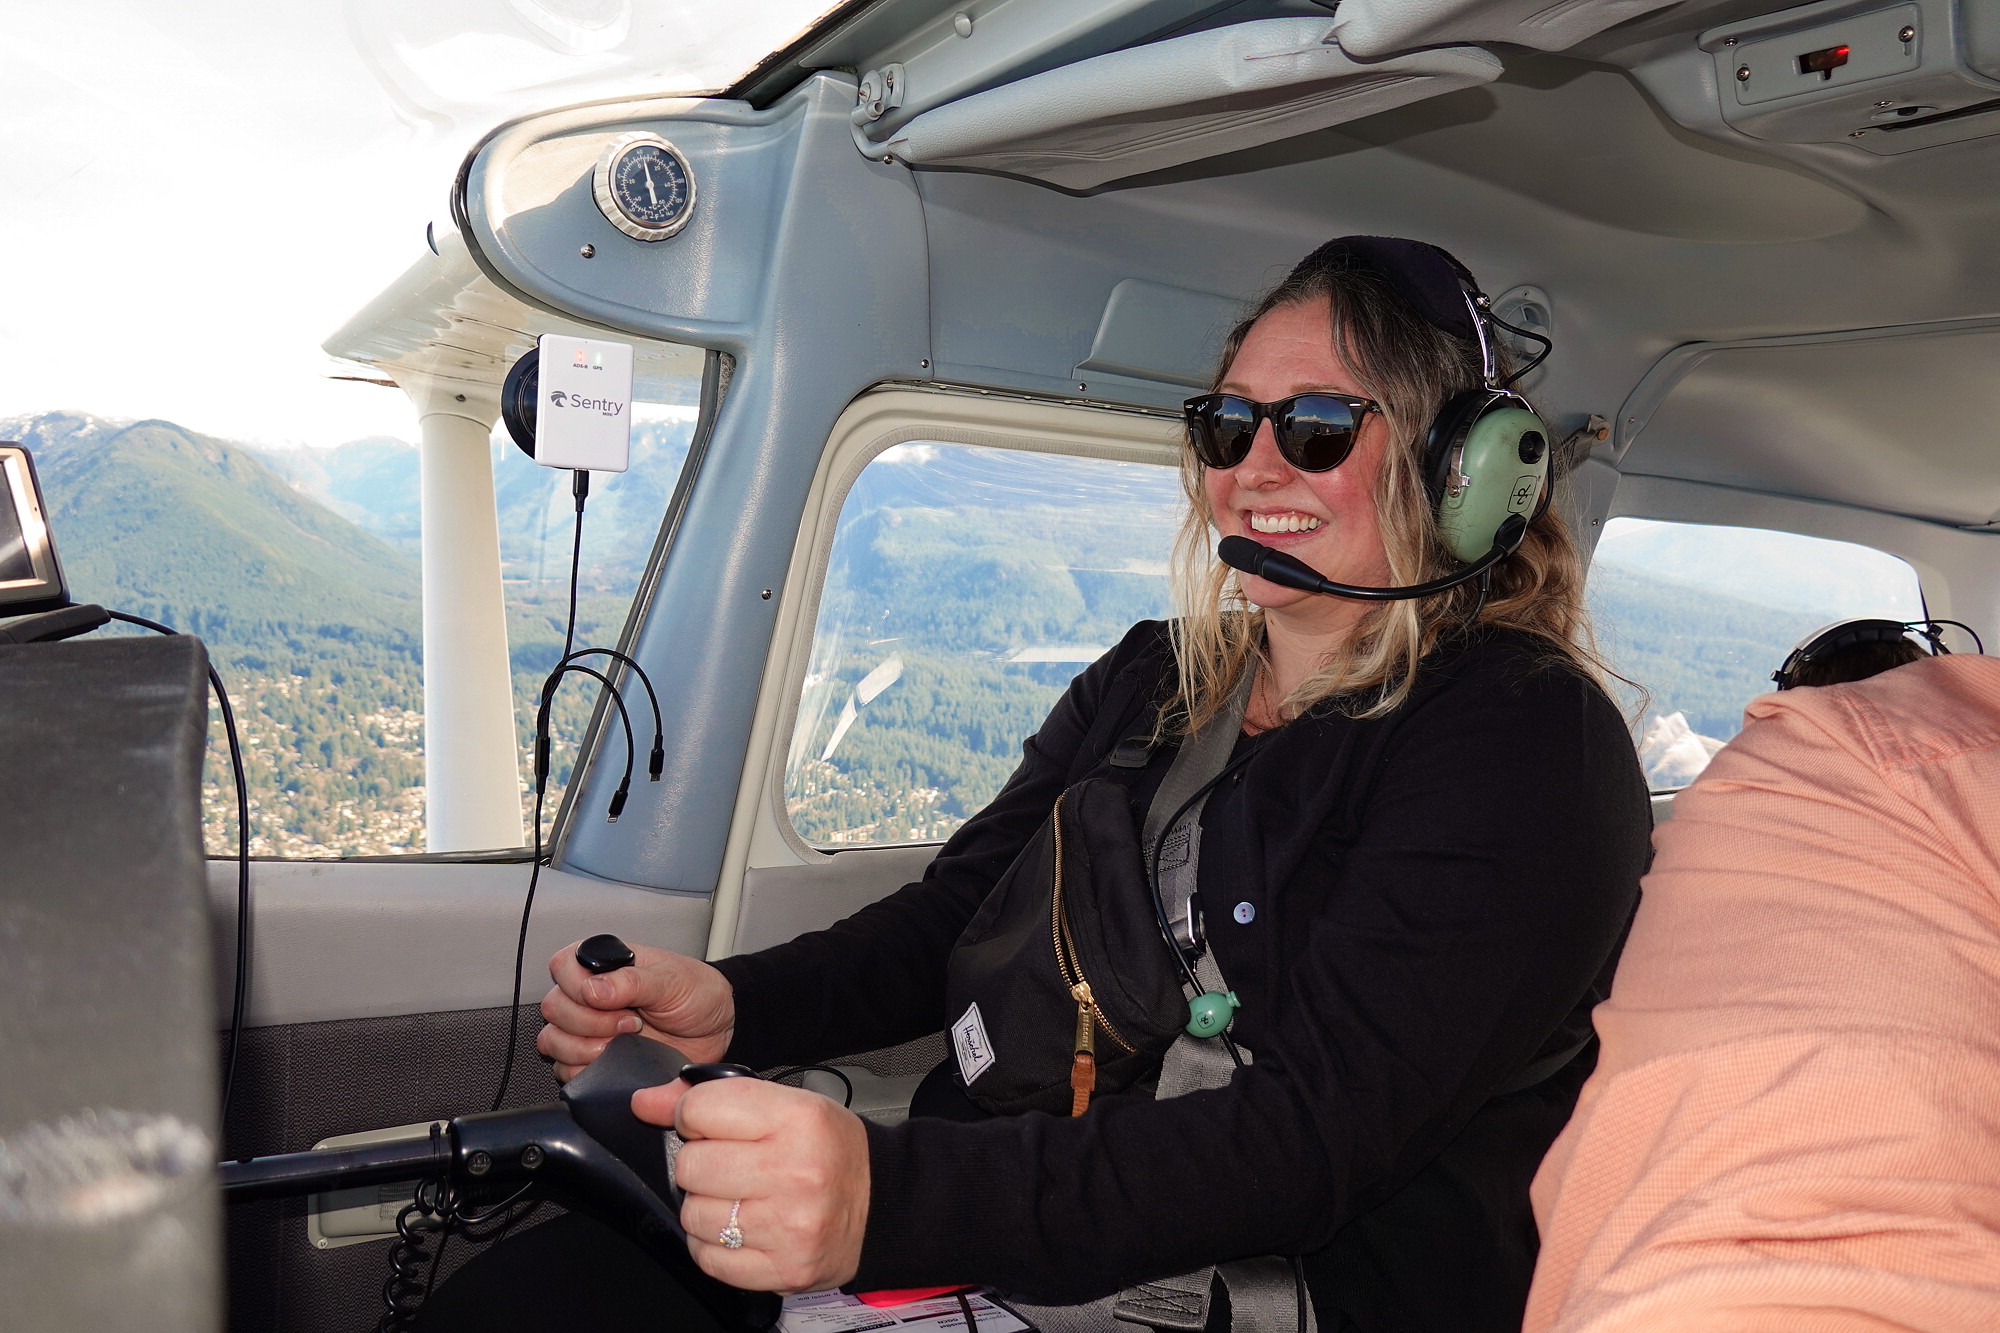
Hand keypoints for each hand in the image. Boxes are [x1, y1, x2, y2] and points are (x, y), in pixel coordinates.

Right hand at [537, 940, 734, 1079]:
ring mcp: (588, 1028)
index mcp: (602, 964)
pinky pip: (564, 1069)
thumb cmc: (697, 993)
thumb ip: (632, 981)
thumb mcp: (670, 980)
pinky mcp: (592, 1058)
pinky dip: (584, 1070)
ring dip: (585, 1048)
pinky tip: (614, 1061)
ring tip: (623, 1043)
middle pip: (554, 1008)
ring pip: (552, 1041)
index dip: (579, 988)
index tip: (613, 1001)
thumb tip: (593, 989)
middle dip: (589, 1022)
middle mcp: (589, 994)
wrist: (717, 1027)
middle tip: (629, 1023)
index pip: (561, 968)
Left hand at [636, 1077, 869, 1292]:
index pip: (701, 1109)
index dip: (695, 1116)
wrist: (881, 1203)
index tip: (709, 1125)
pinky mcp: (784, 1270)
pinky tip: (741, 1229)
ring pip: (694, 1216)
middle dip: (700, 1164)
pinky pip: (709, 1259)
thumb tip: (646, 1102)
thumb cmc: (829, 1149)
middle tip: (730, 1165)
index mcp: (797, 1119)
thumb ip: (711, 1098)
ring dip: (706, 1207)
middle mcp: (795, 1172)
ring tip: (739, 1198)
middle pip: (691, 1166)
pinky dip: (714, 1245)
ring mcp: (789, 1226)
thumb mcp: (783, 1104)